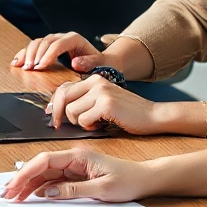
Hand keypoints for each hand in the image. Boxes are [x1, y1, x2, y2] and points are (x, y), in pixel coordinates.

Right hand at [0, 145, 154, 204]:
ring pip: (44, 174)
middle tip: (7, 194)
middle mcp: (73, 159)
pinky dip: (41, 188)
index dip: (25, 173)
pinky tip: (32, 195)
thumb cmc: (129, 181)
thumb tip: (49, 192)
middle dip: (21, 180)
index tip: (14, 185)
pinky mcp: (77, 175)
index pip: (44, 161)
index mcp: (79, 156)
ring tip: (14, 196)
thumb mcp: (103, 189)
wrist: (145, 179)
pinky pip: (54, 180)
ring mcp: (74, 167)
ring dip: (28, 185)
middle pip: (40, 167)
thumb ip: (74, 190)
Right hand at [10, 30, 99, 70]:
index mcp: (74, 39)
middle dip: (35, 55)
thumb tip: (75, 62)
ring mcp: (53, 40)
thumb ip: (88, 62)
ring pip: (36, 42)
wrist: (98, 60)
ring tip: (24, 67)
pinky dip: (24, 54)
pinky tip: (17, 62)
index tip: (41, 67)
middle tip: (30, 69)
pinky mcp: (47, 46)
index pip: (57, 45)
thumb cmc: (97, 63)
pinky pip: (33, 47)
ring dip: (28, 54)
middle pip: (44, 41)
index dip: (47, 55)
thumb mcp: (97, 63)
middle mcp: (62, 37)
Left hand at [44, 73, 169, 136]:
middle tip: (58, 125)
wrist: (153, 115)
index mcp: (93, 79)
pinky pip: (83, 119)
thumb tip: (56, 107)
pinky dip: (88, 126)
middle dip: (57, 113)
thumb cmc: (127, 112)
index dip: (54, 104)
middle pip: (62, 97)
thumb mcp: (104, 99)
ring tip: (93, 123)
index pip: (63, 88)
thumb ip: (84, 99)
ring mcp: (101, 92)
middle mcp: (96, 82)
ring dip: (78, 122)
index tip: (53, 116)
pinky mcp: (106, 105)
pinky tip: (100, 125)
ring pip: (71, 111)